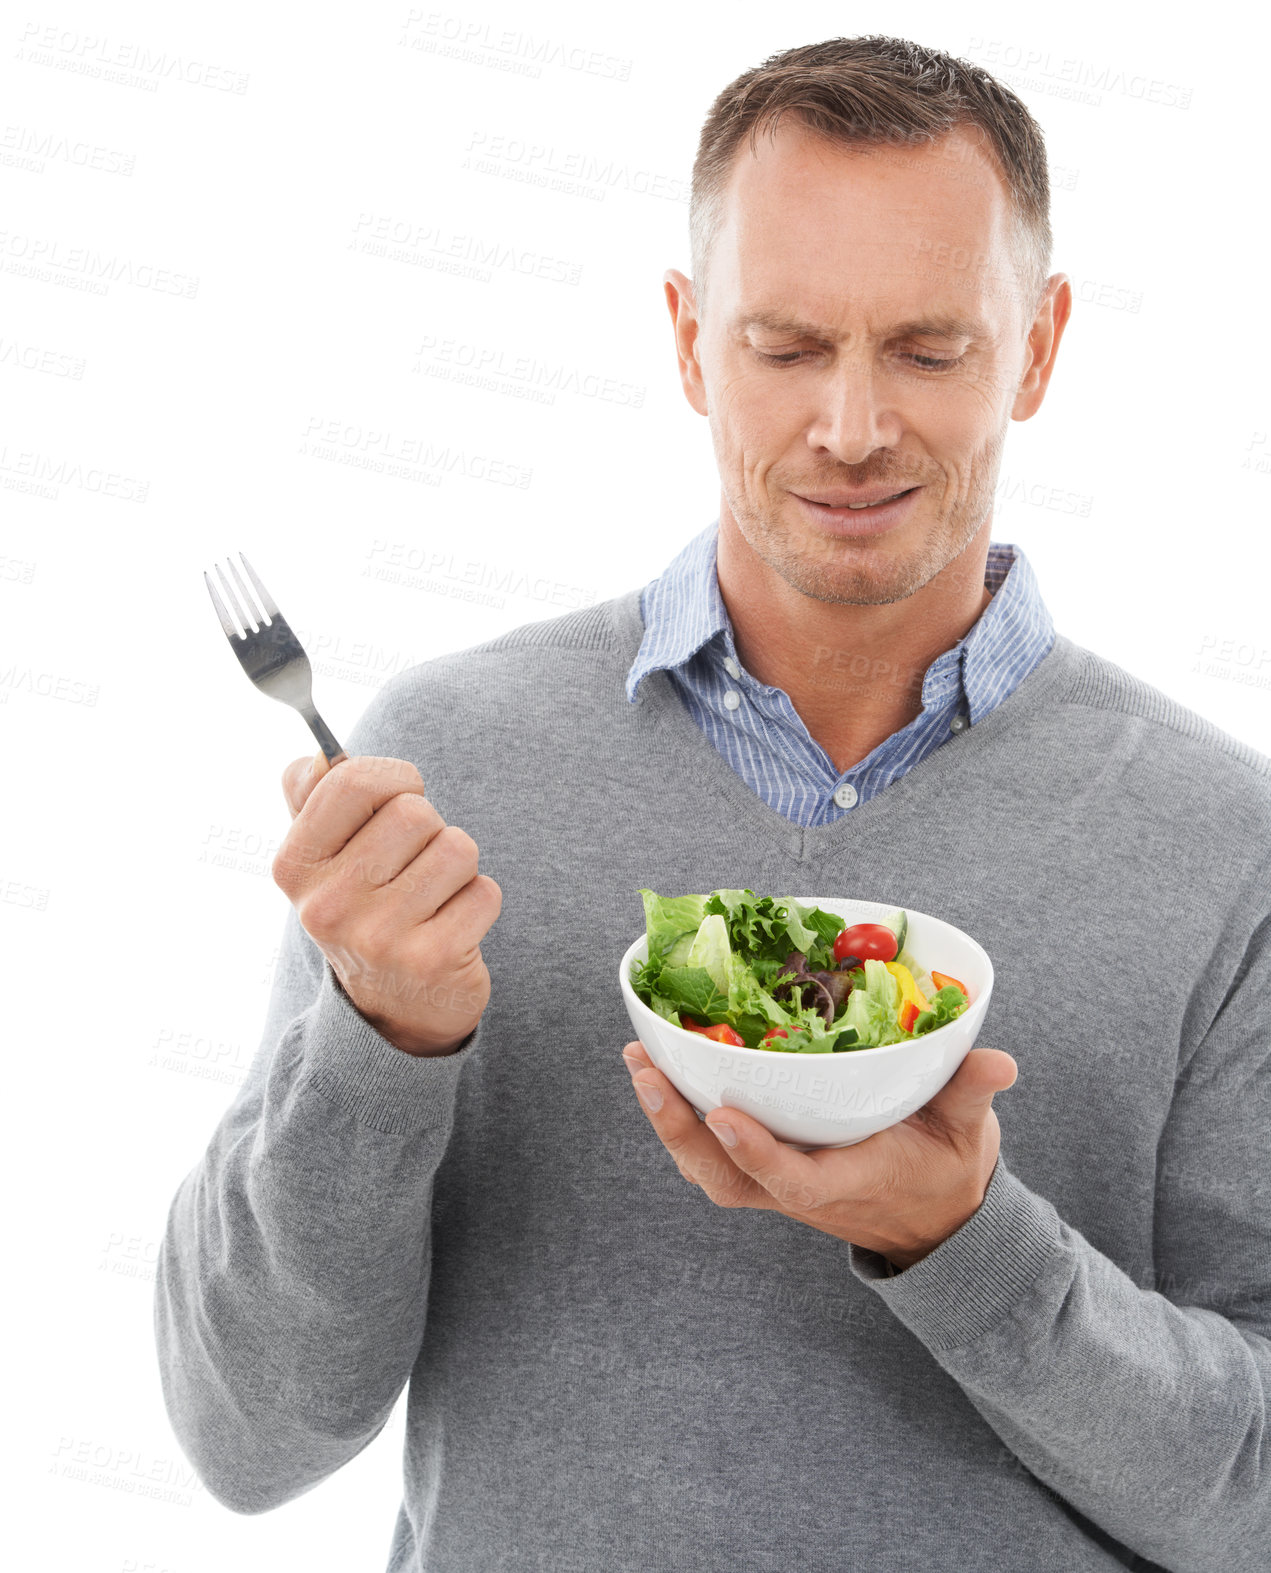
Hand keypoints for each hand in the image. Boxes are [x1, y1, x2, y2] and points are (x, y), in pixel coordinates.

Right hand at [274, 752, 501, 1055]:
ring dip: (458, 866)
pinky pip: (485, 891)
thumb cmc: (363, 909)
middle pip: (414, 812)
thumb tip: (319, 756)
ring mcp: (378, 936)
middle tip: (414, 867)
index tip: (399, 799)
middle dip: (429, 830)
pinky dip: (479, 901)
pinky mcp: (431, 960)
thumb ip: (311, 798)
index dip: (393, 779)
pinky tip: (453, 925)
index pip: (353, 780)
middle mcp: (327, 904)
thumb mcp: (322, 859)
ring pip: (457, 847)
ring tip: (434, 896)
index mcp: (294, 865)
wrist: (391, 1009)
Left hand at [620, 1040, 1017, 1268]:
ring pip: (709, 1169)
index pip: (795, 1178)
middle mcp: (801, 1188)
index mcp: (849, 1180)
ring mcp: (778, 1184)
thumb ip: (974, 1094)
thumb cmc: (948, 1169)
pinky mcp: (768, 1170)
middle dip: (681, 1131)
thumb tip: (999, 1060)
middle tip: (646, 1072)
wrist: (935, 1224)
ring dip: (668, 1122)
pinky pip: (712, 1155)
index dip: (757, 1152)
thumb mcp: (969, 1132)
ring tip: (639, 1062)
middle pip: (726, 1178)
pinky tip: (659, 1073)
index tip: (725, 1114)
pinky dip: (681, 1119)